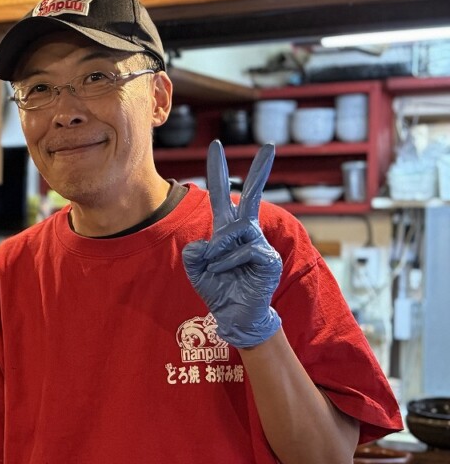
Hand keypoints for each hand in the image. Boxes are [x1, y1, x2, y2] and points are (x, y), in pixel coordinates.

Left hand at [182, 140, 282, 348]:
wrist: (235, 317)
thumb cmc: (219, 291)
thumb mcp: (197, 271)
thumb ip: (193, 255)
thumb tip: (204, 244)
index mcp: (227, 232)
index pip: (224, 197)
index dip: (218, 172)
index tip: (216, 146)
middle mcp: (246, 233)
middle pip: (253, 197)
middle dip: (261, 171)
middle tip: (270, 145)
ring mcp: (260, 245)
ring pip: (234, 232)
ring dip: (218, 251)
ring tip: (217, 268)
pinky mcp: (268, 259)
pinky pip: (243, 251)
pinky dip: (227, 263)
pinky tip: (226, 274)